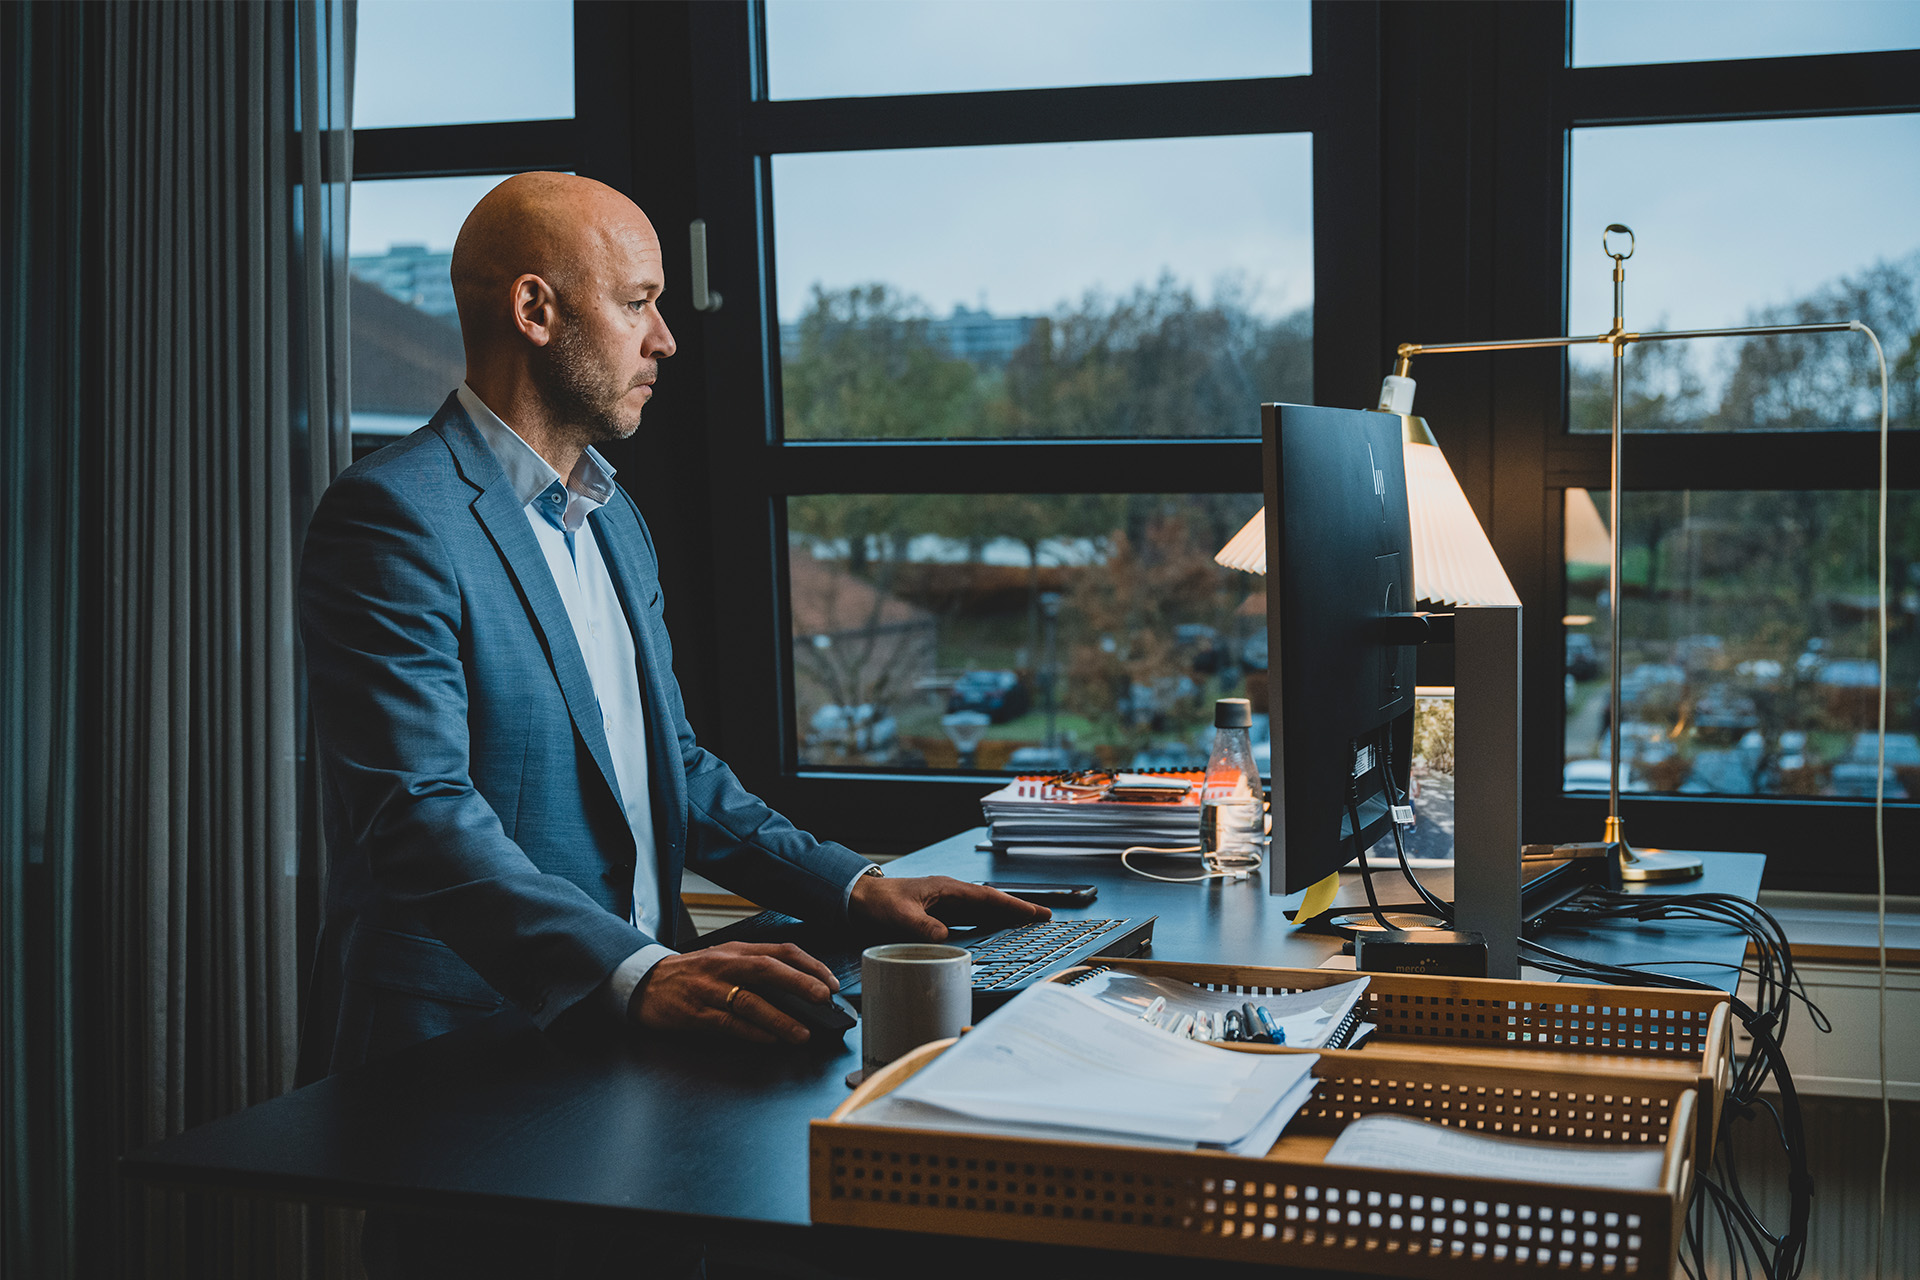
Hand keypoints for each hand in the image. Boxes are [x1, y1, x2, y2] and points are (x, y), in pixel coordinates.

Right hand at [628, 942, 837, 1044]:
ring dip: (780, 1018)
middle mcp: (725, 965)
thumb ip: (758, 969)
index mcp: (737, 950)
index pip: (781, 951)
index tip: (831, 982)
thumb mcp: (726, 960)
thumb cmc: (693, 974)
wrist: (646, 983)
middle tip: (824, 999)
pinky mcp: (695, 1013)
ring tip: (803, 1033)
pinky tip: (770, 1040)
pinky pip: (728, 1023)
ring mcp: (709, 989)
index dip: (809, 965)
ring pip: (750, 1000)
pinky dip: (752, 1032)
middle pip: (768, 969)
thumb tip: (801, 987)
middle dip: (800, 983)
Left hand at [848, 873, 1050, 940]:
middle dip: (1018, 910)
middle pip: (991, 903)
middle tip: (1045, 918)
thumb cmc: (877, 902)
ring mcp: (945, 905)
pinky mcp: (938, 916)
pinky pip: (969, 920)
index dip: (1013, 906)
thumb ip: (921, 926)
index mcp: (947, 889)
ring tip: (1028, 926)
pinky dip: (986, 926)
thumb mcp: (899, 915)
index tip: (1036, 913)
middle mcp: (950, 895)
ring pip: (983, 912)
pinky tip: (994, 935)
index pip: (987, 898)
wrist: (856, 898)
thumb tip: (945, 940)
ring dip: (1004, 918)